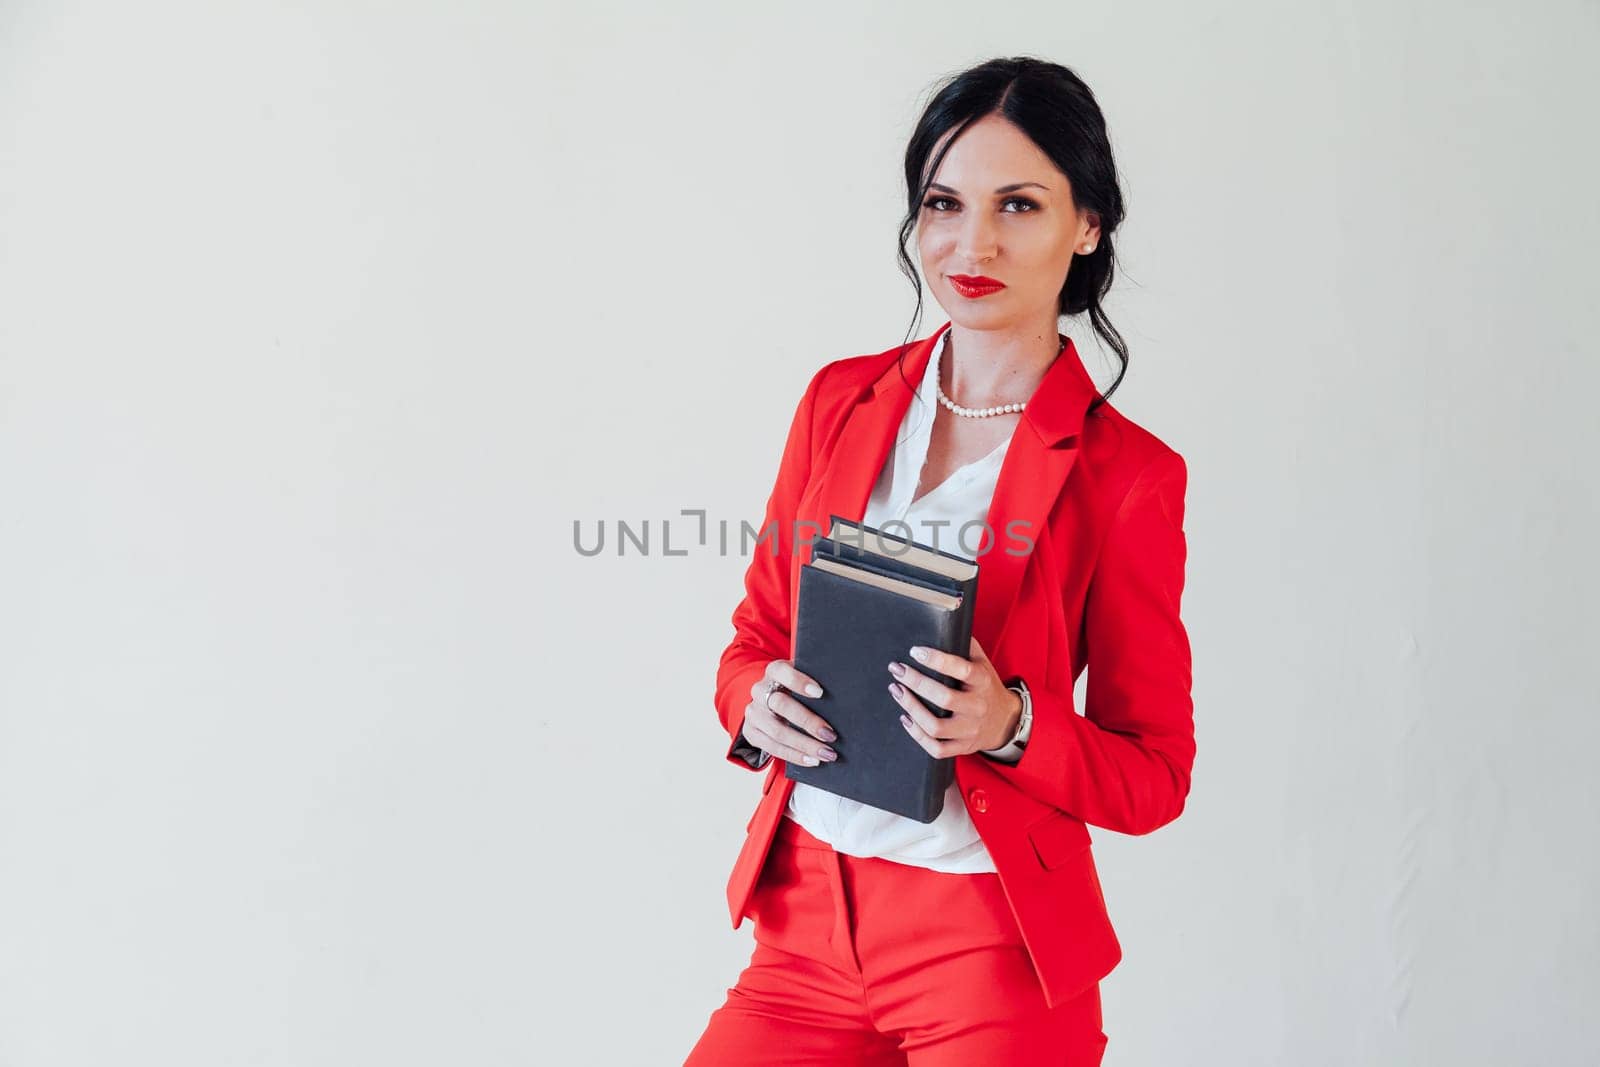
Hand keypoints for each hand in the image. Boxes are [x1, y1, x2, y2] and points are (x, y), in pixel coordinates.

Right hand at [742, 660, 838, 766]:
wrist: (770, 703)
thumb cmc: (797, 690)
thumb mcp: (804, 680)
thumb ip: (818, 681)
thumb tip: (847, 696)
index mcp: (774, 671)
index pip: (783, 672)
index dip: (799, 682)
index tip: (820, 693)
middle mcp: (760, 690)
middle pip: (781, 705)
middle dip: (807, 721)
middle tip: (830, 734)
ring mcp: (754, 712)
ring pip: (777, 731)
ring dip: (804, 745)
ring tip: (826, 753)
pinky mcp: (752, 732)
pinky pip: (772, 748)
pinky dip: (795, 756)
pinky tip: (812, 760)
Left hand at [888, 635, 1021, 756]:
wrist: (1006, 721)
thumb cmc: (987, 686)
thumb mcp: (983, 663)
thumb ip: (965, 645)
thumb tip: (945, 621)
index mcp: (983, 681)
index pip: (961, 669)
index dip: (937, 660)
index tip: (915, 651)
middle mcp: (977, 707)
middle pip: (944, 698)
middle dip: (916, 682)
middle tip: (897, 669)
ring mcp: (969, 730)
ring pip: (936, 726)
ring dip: (911, 708)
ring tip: (896, 691)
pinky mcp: (962, 747)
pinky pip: (936, 748)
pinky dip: (917, 735)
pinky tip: (905, 718)